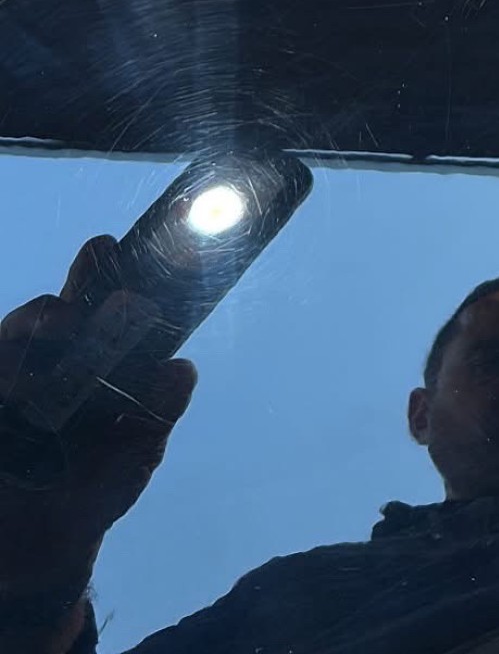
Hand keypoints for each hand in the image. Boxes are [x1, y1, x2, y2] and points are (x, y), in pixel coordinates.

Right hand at [0, 238, 195, 598]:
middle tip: (97, 265)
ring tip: (64, 325)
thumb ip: (158, 410)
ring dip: (41, 323)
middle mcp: (52, 362)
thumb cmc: (95, 486)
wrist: (43, 551)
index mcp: (96, 362)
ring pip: (19, 333)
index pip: (105, 304)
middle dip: (78, 282)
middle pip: (59, 308)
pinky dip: (7, 370)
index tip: (120, 244)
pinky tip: (20, 379)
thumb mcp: (137, 449)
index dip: (110, 270)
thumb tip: (184, 368)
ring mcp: (13, 381)